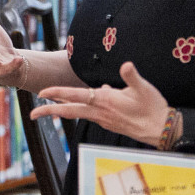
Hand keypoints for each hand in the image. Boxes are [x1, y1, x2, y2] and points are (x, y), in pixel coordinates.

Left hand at [30, 60, 169, 144]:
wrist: (161, 130)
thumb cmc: (154, 108)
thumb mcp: (144, 89)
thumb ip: (132, 76)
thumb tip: (126, 65)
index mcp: (106, 101)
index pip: (76, 95)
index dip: (58, 93)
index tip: (42, 93)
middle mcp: (100, 112)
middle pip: (69, 111)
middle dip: (49, 111)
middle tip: (32, 114)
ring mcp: (103, 120)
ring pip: (78, 113)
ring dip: (61, 110)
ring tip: (47, 106)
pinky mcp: (108, 123)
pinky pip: (89, 115)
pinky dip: (79, 109)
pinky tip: (82, 102)